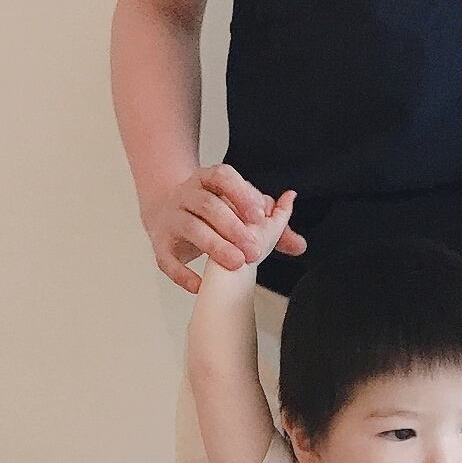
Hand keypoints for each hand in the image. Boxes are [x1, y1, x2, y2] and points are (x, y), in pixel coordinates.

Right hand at [142, 162, 307, 293]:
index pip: (222, 177)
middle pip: (208, 205)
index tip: (259, 214)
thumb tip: (300, 246)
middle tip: (254, 249)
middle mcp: (187, 194)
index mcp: (208, 180)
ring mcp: (172, 218)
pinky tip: (200, 285)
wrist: (166, 212)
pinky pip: (167, 260)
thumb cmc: (212, 212)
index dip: (240, 194)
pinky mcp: (161, 244)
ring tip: (236, 263)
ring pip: (190, 227)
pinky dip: (183, 274)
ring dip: (214, 245)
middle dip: (232, 227)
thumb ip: (273, 227)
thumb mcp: (241, 210)